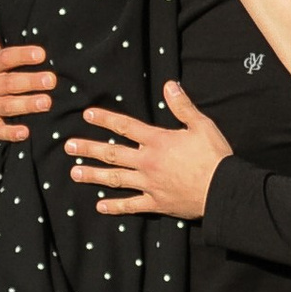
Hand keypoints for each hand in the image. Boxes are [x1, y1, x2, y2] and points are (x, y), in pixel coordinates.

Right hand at [0, 17, 56, 141]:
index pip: (5, 58)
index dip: (22, 55)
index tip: (41, 53)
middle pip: (9, 83)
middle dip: (30, 81)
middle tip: (52, 80)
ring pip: (7, 106)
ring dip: (27, 105)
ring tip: (47, 103)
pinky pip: (0, 131)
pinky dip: (12, 133)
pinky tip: (26, 132)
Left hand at [70, 80, 230, 220]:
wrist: (222, 189)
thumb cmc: (214, 156)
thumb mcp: (201, 125)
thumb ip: (182, 106)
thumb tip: (169, 85)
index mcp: (157, 141)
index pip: (125, 127)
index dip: (105, 119)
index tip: (87, 115)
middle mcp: (147, 162)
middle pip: (112, 153)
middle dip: (89, 148)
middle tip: (68, 147)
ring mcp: (149, 184)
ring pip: (115, 178)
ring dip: (93, 175)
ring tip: (74, 173)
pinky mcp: (156, 203)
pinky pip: (131, 205)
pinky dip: (115, 206)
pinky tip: (100, 206)